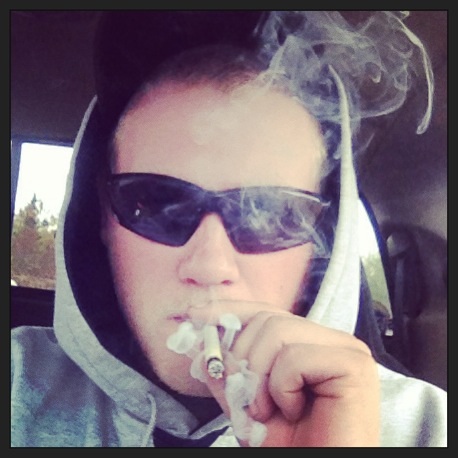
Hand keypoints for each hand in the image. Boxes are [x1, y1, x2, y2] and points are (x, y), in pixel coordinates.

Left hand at [188, 301, 379, 446]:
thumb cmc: (290, 444)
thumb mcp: (246, 402)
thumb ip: (227, 369)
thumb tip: (203, 337)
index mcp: (311, 343)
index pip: (266, 311)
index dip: (231, 311)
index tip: (195, 315)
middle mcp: (331, 340)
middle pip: (268, 319)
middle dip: (242, 358)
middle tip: (244, 399)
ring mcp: (346, 349)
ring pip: (277, 332)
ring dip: (259, 378)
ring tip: (267, 410)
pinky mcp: (353, 365)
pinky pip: (294, 358)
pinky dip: (281, 389)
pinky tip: (294, 412)